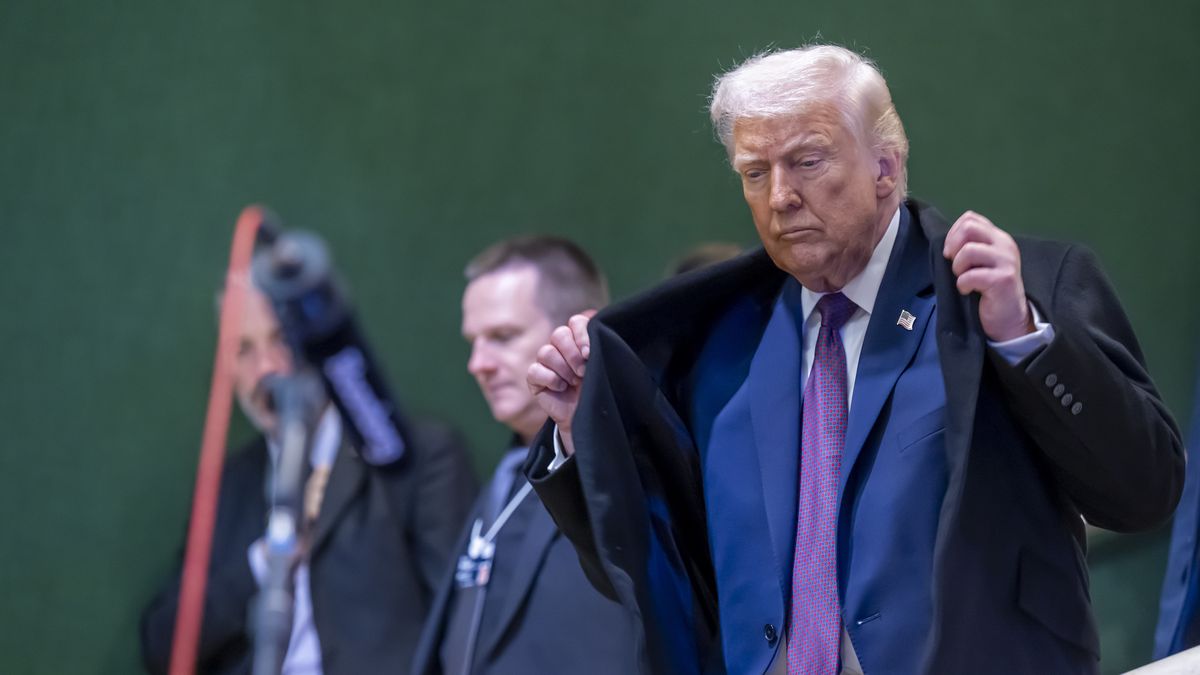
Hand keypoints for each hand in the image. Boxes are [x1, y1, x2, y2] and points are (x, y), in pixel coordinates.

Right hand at [527, 311, 594, 456]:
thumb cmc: (598, 388)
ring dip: (563, 368)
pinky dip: (550, 379)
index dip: (582, 334)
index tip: (590, 353)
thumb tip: (599, 330)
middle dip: (572, 353)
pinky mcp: (535, 377)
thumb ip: (600, 346)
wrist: (587, 415)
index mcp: (579, 339)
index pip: (576, 322)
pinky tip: (561, 388)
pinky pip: (535, 370)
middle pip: (559, 334)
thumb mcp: (603, 366)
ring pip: (546, 351)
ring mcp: (546, 361)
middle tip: (583, 371)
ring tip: (573, 382)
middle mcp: (561, 346)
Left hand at [943, 211, 1034, 341]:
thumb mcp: (980, 262)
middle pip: (969, 227)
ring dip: (957, 268)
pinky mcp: (1003, 279)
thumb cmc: (989, 290)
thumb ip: (970, 246)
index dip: (953, 233)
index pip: (970, 218)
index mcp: (998, 237)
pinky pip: (970, 276)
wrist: (1009, 318)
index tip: (951, 252)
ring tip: (963, 279)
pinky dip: (962, 285)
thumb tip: (947, 242)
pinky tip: (968, 291)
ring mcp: (1006, 261)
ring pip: (968, 250)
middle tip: (955, 265)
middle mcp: (1005, 244)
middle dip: (953, 246)